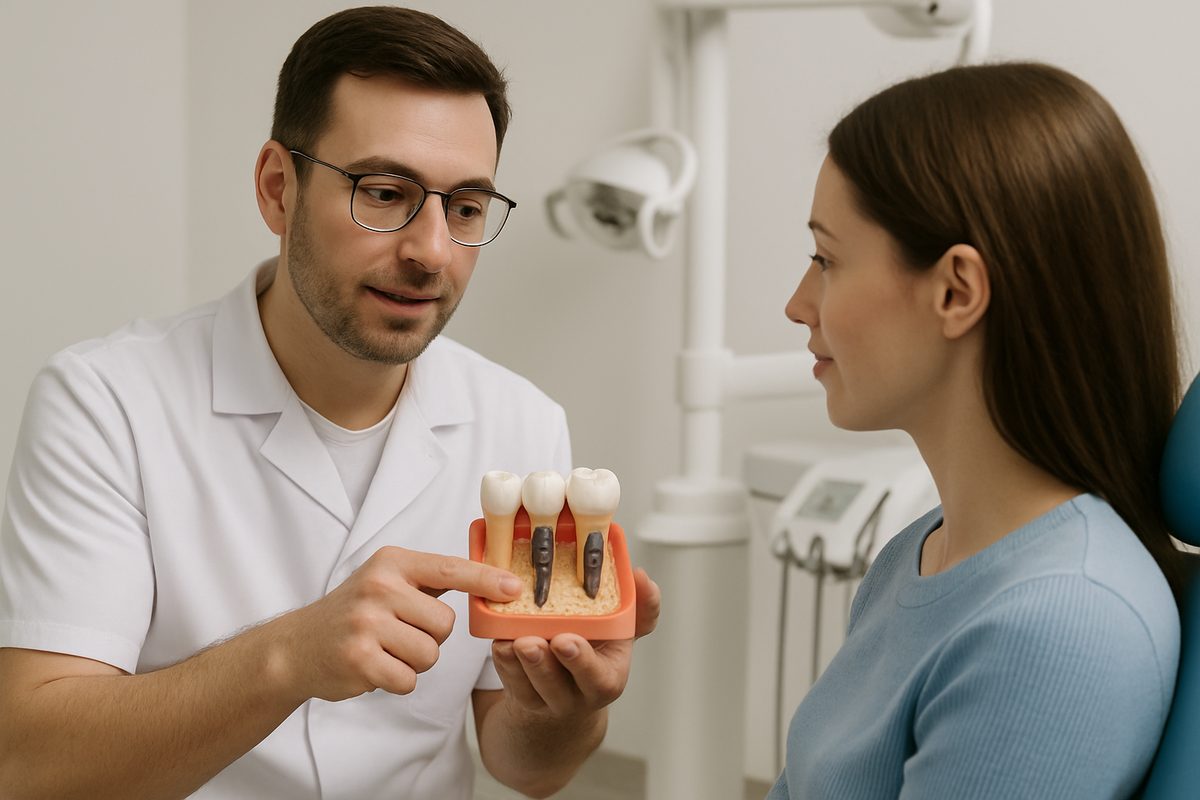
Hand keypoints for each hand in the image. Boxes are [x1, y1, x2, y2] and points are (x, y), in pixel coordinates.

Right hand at [275, 546, 522, 702]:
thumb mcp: (387, 581)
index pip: (450, 568)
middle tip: (399, 634)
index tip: (515, 589)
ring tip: (386, 650)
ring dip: (414, 661)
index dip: (486, 579)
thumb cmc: (354, 613)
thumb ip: (431, 581)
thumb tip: (493, 583)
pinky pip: (409, 680)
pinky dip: (397, 680)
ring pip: (430, 654)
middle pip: (445, 623)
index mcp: (392, 563)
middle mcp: (379, 587)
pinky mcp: (359, 659)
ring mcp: (367, 623)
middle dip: (430, 637)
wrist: (298, 647)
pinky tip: (374, 667)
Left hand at [491, 568, 660, 718]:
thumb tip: (640, 575)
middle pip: (558, 687)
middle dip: (542, 665)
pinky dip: (503, 663)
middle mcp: (578, 695)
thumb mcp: (624, 630)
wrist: (573, 684)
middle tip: (529, 642)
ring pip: (529, 688)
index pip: (598, 678)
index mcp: (608, 677)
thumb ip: (641, 606)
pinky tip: (499, 642)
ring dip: (517, 663)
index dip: (581, 661)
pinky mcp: (523, 698)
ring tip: (511, 640)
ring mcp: (547, 700)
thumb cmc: (599, 649)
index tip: (564, 640)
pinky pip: (510, 684)